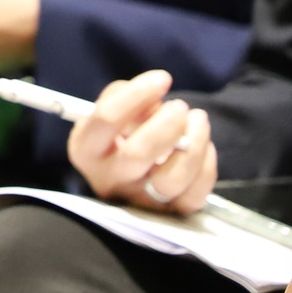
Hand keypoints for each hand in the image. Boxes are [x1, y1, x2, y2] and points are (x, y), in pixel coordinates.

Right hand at [69, 70, 218, 213]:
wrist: (130, 171)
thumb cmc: (120, 134)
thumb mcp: (109, 110)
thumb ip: (124, 97)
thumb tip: (153, 100)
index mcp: (86, 150)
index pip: (106, 120)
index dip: (137, 95)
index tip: (162, 78)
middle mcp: (108, 179)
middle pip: (138, 154)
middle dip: (166, 124)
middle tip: (180, 107)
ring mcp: (139, 200)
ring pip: (171, 179)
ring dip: (193, 143)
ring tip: (198, 120)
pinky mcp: (169, 213)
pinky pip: (195, 193)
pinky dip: (205, 164)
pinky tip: (201, 145)